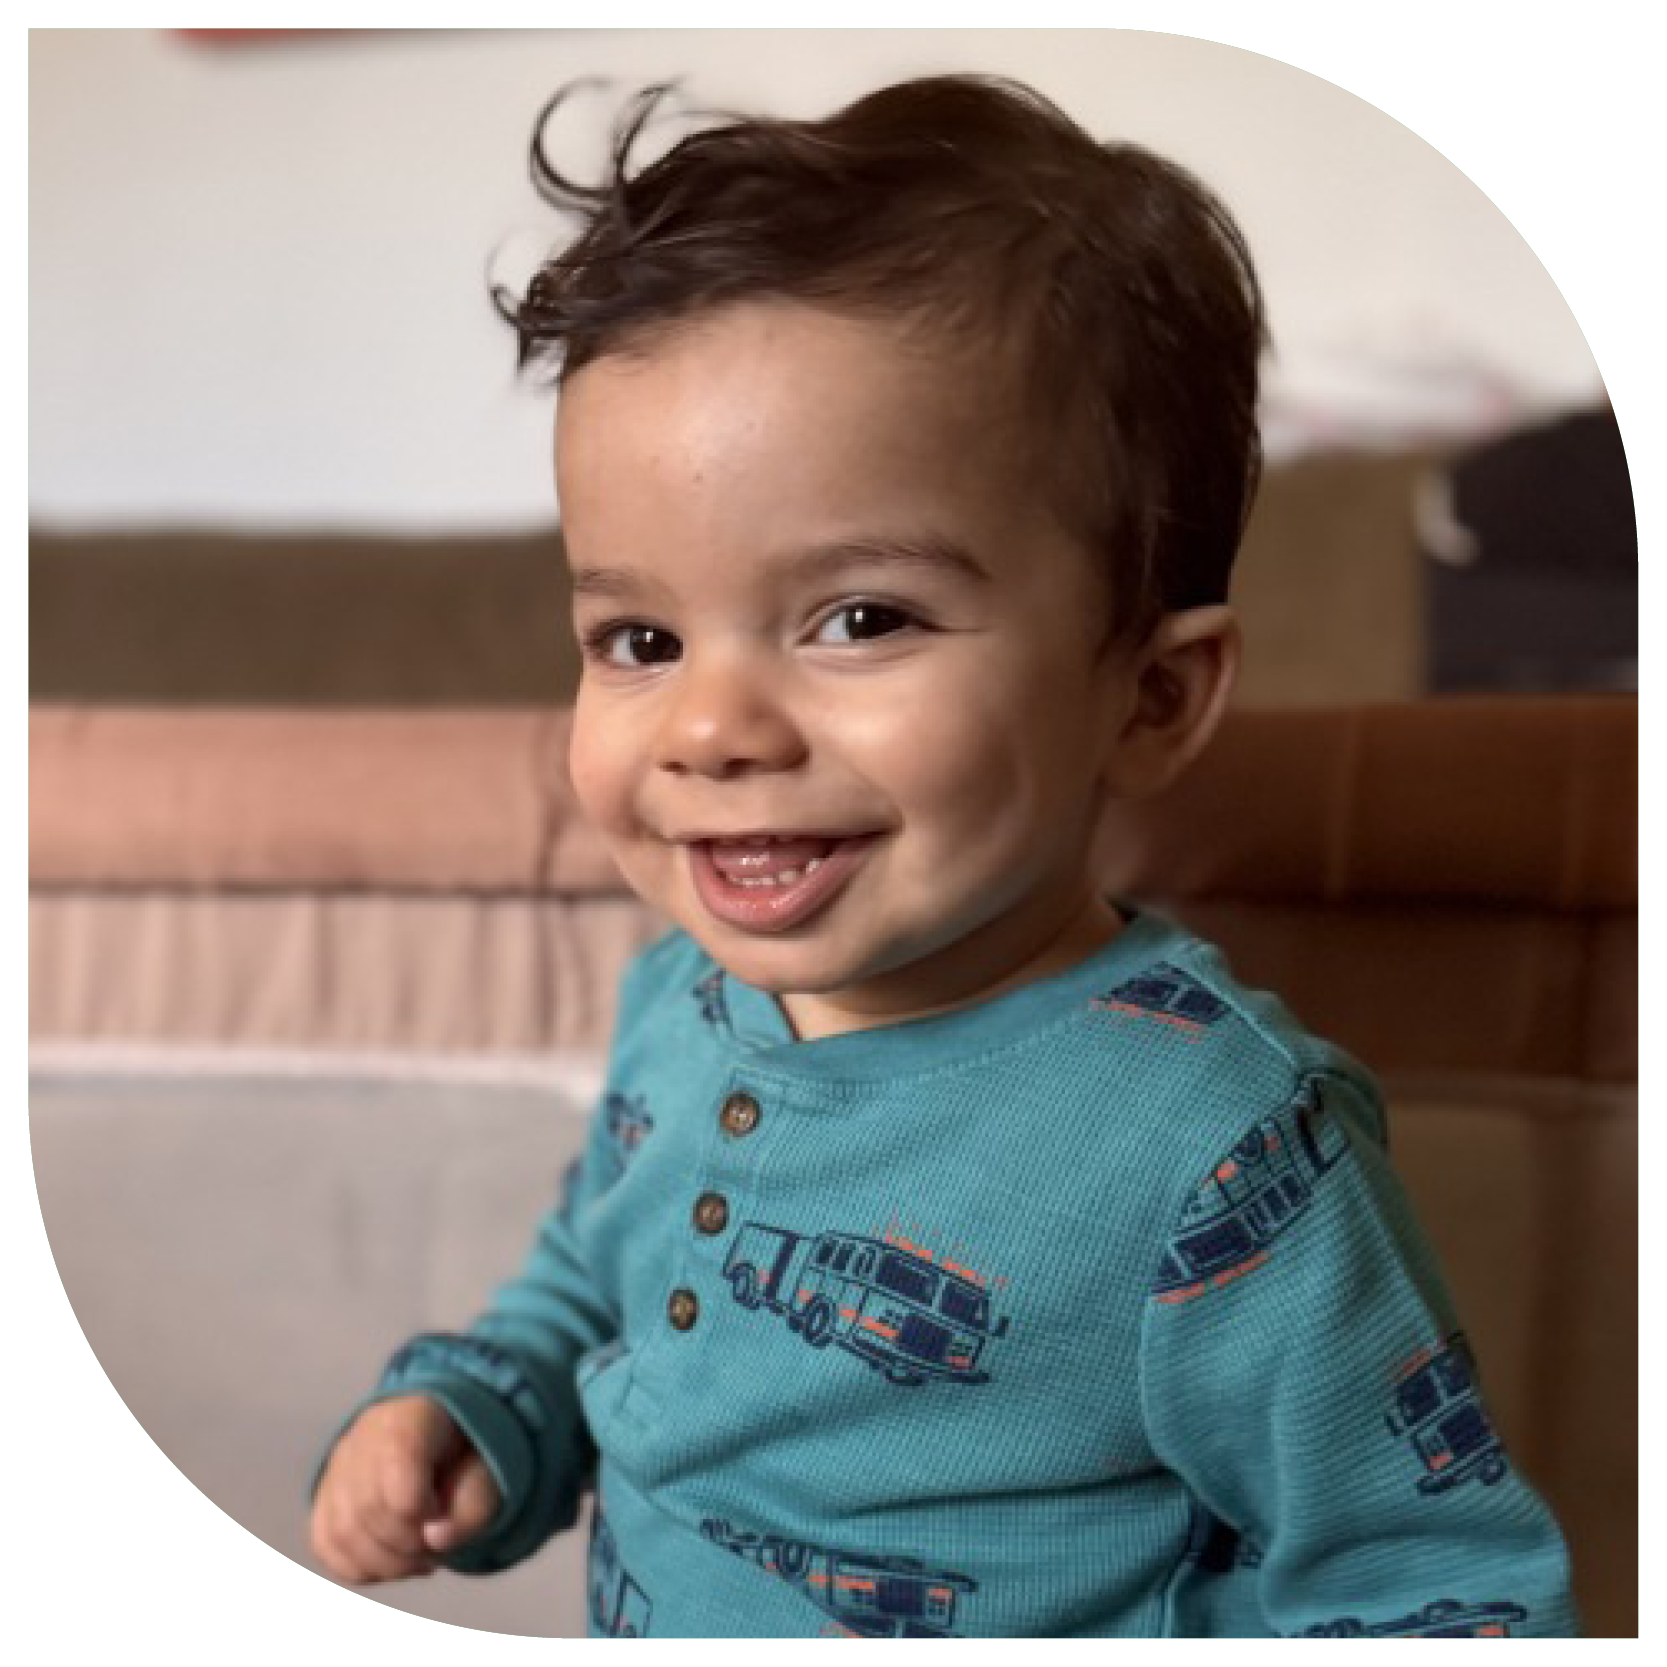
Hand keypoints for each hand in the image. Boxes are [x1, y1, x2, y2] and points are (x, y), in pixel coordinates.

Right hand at [309, 1395, 501, 1583]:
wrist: (445, 1429)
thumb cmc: (471, 1451)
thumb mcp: (492, 1469)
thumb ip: (475, 1502)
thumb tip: (436, 1539)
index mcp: (410, 1418)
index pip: (398, 1476)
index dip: (424, 1511)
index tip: (443, 1511)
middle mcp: (363, 1437)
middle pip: (368, 1511)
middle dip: (407, 1546)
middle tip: (436, 1547)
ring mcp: (338, 1466)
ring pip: (341, 1534)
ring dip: (386, 1564)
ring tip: (418, 1557)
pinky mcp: (324, 1494)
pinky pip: (326, 1544)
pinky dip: (359, 1567)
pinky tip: (391, 1559)